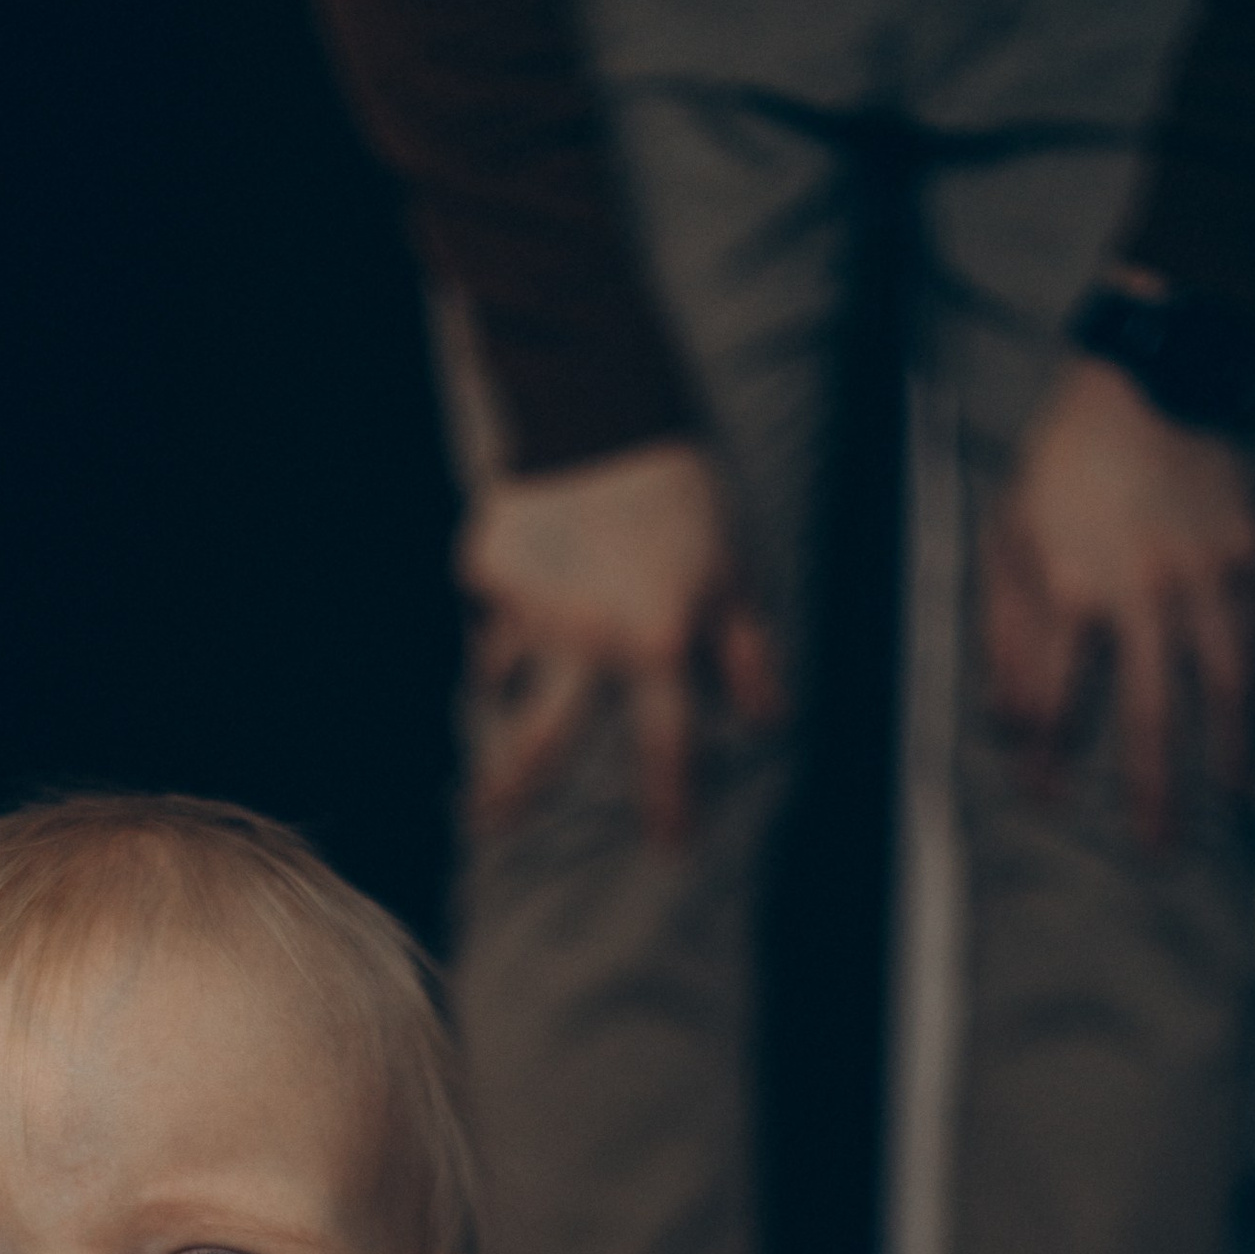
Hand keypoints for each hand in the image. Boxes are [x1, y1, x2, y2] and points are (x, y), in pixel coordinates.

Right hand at [459, 438, 781, 844]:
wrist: (603, 405)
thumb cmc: (683, 493)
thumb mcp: (731, 571)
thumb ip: (745, 652)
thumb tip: (769, 721)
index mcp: (656, 644)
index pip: (667, 744)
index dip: (671, 800)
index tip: (668, 848)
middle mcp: (588, 642)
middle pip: (544, 742)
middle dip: (514, 791)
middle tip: (485, 824)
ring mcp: (530, 610)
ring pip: (502, 673)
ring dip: (500, 686)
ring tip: (498, 687)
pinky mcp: (489, 571)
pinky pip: (494, 605)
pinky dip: (507, 599)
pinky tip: (532, 558)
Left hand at [983, 353, 1254, 843]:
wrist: (1156, 377)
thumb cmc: (1063, 467)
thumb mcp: (1007, 538)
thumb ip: (1005, 635)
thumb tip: (1008, 726)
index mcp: (1072, 587)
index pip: (1057, 702)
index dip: (1051, 759)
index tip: (1048, 801)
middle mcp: (1144, 591)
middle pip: (1152, 713)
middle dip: (1153, 789)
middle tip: (1156, 852)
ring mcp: (1207, 574)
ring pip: (1227, 683)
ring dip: (1232, 753)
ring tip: (1234, 809)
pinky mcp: (1253, 555)